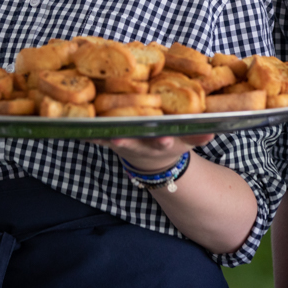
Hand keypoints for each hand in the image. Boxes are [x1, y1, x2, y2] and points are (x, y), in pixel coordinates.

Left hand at [90, 133, 214, 173]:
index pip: (163, 142)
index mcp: (161, 142)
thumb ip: (200, 134)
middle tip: (119, 136)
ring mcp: (122, 143)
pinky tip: (74, 126)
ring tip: (91, 130)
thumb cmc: (170, 140)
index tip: (163, 139)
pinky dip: (84, 133)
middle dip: (128, 141)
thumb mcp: (187, 140)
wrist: (152, 161)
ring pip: (109, 140)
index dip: (163, 141)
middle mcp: (140, 145)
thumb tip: (214, 130)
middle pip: (134, 143)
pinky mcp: (107, 140)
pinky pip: (93, 137)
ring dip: (100, 136)